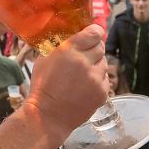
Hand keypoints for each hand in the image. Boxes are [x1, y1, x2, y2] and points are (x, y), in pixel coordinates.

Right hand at [25, 24, 109, 138]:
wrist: (48, 115)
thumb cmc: (43, 86)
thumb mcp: (44, 58)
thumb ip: (60, 45)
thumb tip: (72, 35)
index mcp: (69, 50)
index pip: (94, 32)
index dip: (93, 32)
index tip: (91, 34)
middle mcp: (85, 62)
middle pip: (100, 46)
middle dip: (93, 49)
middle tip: (84, 56)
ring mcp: (96, 78)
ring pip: (104, 63)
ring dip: (96, 64)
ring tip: (83, 74)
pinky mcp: (102, 92)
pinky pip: (105, 78)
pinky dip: (98, 79)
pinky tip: (85, 86)